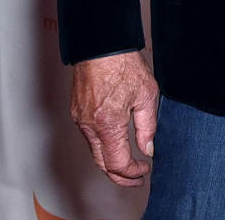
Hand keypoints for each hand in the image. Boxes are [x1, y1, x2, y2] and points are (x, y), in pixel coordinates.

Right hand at [70, 51, 158, 185]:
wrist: (102, 47)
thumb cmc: (124, 65)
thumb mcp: (147, 95)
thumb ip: (148, 126)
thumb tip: (147, 149)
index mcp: (108, 124)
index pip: (118, 163)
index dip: (132, 172)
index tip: (144, 170)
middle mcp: (89, 126)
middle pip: (102, 164)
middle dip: (120, 176)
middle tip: (136, 178)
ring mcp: (80, 120)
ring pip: (94, 152)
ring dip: (110, 162)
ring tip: (129, 164)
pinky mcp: (77, 113)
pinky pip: (89, 138)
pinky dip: (102, 147)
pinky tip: (115, 144)